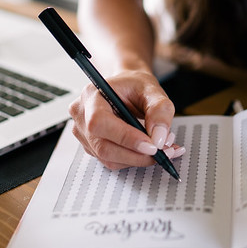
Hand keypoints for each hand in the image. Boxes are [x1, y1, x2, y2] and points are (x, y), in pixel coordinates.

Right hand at [68, 69, 182, 169]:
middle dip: (137, 154)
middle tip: (164, 152)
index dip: (125, 138)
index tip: (152, 146)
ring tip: (162, 150)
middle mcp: (82, 115)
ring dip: (138, 159)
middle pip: (103, 146)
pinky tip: (149, 151)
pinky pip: (112, 161)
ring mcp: (84, 133)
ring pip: (109, 158)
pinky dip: (134, 160)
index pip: (99, 122)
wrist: (127, 88)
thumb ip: (159, 110)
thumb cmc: (134, 86)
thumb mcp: (152, 90)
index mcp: (91, 95)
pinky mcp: (91, 147)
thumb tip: (158, 138)